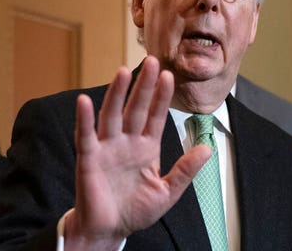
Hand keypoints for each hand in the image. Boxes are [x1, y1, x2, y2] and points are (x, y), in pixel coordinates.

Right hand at [64, 56, 210, 250]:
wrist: (110, 231)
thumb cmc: (136, 211)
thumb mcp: (168, 191)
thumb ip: (185, 170)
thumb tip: (207, 148)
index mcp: (146, 148)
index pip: (155, 116)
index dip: (161, 97)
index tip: (169, 75)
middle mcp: (126, 142)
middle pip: (135, 108)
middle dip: (143, 86)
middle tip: (151, 60)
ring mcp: (107, 148)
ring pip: (112, 115)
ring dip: (117, 93)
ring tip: (123, 71)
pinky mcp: (89, 158)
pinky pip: (86, 135)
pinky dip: (84, 119)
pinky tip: (85, 101)